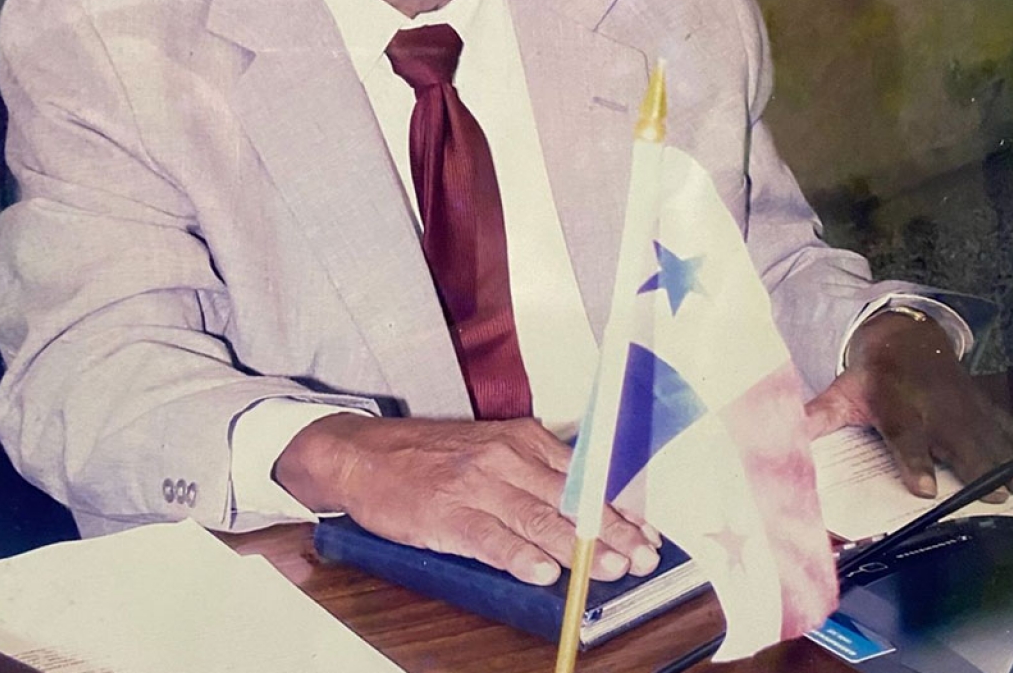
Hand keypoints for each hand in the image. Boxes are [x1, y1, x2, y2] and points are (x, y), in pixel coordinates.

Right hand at [274, 413, 660, 584]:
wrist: (364, 454)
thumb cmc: (430, 454)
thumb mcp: (489, 446)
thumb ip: (533, 469)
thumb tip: (584, 504)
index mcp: (520, 439)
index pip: (583, 475)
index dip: (619, 506)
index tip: (648, 530)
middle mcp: (504, 456)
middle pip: (570, 499)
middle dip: (613, 532)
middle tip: (643, 557)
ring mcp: (476, 484)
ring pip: (540, 519)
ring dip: (580, 549)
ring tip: (610, 570)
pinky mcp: (447, 512)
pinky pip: (491, 538)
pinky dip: (520, 557)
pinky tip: (542, 574)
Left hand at [805, 313, 1012, 499]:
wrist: (908, 342)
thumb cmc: (873, 379)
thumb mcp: (842, 394)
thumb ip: (817, 420)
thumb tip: (781, 441)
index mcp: (897, 409)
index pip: (907, 439)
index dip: (915, 464)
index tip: (923, 489)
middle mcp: (937, 411)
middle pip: (965, 450)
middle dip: (976, 475)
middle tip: (985, 498)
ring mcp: (968, 413)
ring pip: (996, 447)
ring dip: (999, 472)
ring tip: (1000, 495)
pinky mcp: (990, 414)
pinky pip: (1009, 436)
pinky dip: (1010, 455)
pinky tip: (1008, 476)